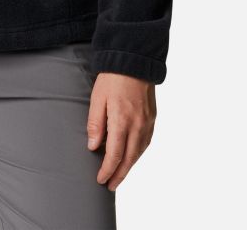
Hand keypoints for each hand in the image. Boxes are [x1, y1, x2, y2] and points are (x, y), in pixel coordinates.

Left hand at [87, 72, 156, 190]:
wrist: (133, 61)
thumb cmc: (112, 78)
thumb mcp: (97, 99)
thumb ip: (95, 124)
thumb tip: (93, 147)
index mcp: (122, 121)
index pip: (115, 155)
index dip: (107, 170)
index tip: (100, 179)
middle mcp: (138, 125)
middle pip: (129, 159)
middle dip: (119, 174)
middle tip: (110, 185)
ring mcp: (147, 122)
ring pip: (139, 152)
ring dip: (129, 166)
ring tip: (119, 174)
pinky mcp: (152, 118)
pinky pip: (146, 142)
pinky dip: (138, 153)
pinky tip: (132, 156)